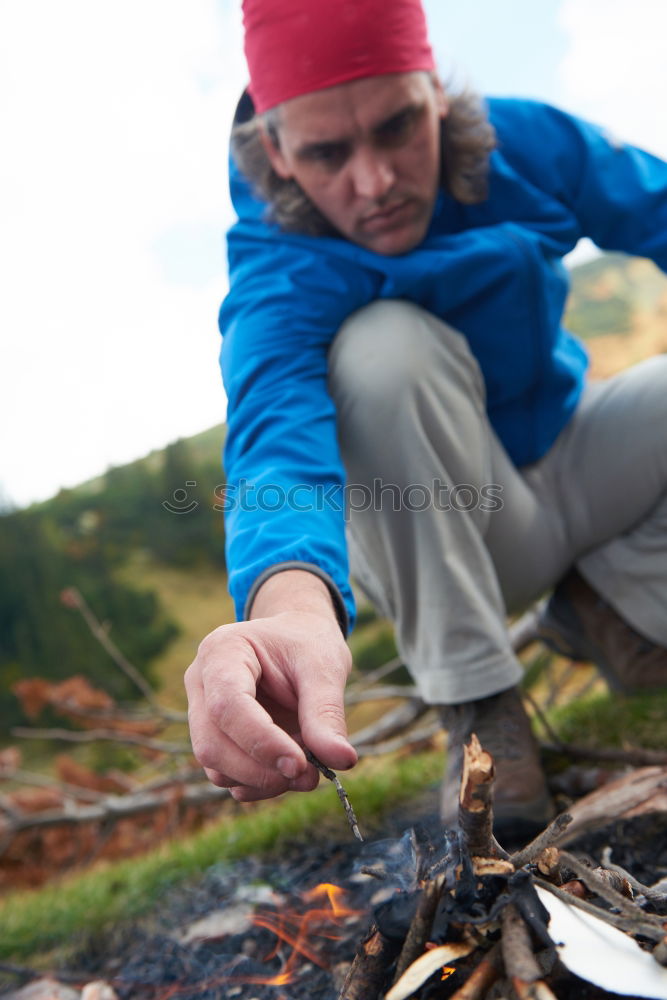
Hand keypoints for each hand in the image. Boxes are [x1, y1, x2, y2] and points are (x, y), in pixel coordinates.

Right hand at [185, 605, 356, 800]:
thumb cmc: (307, 645)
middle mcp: (201, 682)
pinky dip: (260, 783)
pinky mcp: (214, 738)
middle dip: (261, 770)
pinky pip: (226, 775)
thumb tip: (343, 760)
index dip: (261, 741)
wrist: (295, 639)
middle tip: (310, 776)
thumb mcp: (323, 668)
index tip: (300, 765)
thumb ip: (327, 713)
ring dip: (263, 780)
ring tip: (307, 767)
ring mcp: (201, 713)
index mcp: (222, 650)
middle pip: (212, 743)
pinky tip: (290, 770)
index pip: (227, 704)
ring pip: (216, 766)